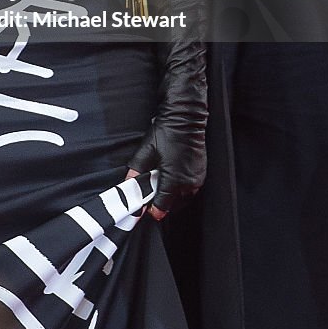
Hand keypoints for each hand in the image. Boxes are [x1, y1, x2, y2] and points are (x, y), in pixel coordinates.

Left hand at [126, 97, 206, 218]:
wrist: (185, 118)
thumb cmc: (167, 132)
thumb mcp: (146, 151)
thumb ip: (135, 171)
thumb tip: (126, 185)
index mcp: (173, 180)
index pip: (162, 207)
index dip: (153, 210)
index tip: (146, 210)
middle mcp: (188, 183)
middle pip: (173, 205)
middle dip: (163, 203)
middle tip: (152, 195)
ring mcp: (197, 178)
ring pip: (184, 198)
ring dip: (173, 197)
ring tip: (162, 185)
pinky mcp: (202, 173)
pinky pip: (191, 189)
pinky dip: (182, 188)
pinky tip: (173, 178)